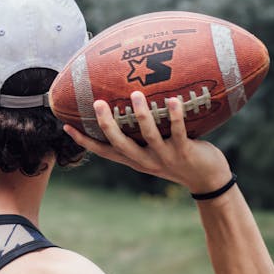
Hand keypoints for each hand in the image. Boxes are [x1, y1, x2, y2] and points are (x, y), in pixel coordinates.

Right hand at [64, 92, 230, 194]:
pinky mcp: (185, 152)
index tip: (65, 125)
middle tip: (97, 102)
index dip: (83, 141)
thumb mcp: (155, 151)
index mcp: (134, 160)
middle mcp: (145, 160)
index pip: (103, 151)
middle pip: (120, 143)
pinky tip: (173, 99)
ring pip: (148, 135)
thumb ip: (141, 135)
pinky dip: (175, 116)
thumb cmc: (179, 158)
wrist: (208, 180)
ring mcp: (164, 157)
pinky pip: (179, 132)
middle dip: (107, 124)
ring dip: (141, 115)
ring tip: (136, 93)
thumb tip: (130, 105)